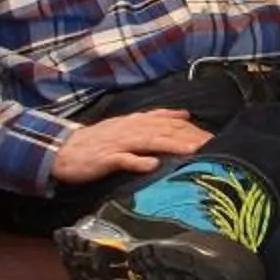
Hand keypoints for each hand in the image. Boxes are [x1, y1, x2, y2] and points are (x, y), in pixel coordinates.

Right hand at [49, 109, 210, 185]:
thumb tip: (185, 114)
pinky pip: (123, 159)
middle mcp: (131, 129)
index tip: (214, 137)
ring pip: (149, 141)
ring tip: (193, 151)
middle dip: (190, 137)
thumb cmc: (100, 140)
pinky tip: (153, 165)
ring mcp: (118, 143)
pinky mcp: (106, 159)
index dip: (192, 129)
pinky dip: (138, 162)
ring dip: (172, 145)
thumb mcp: (129, 125)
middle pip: (165, 130)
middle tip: (213, 145)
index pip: (170, 123)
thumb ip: (156, 119)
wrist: (64, 150)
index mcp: (137, 121)